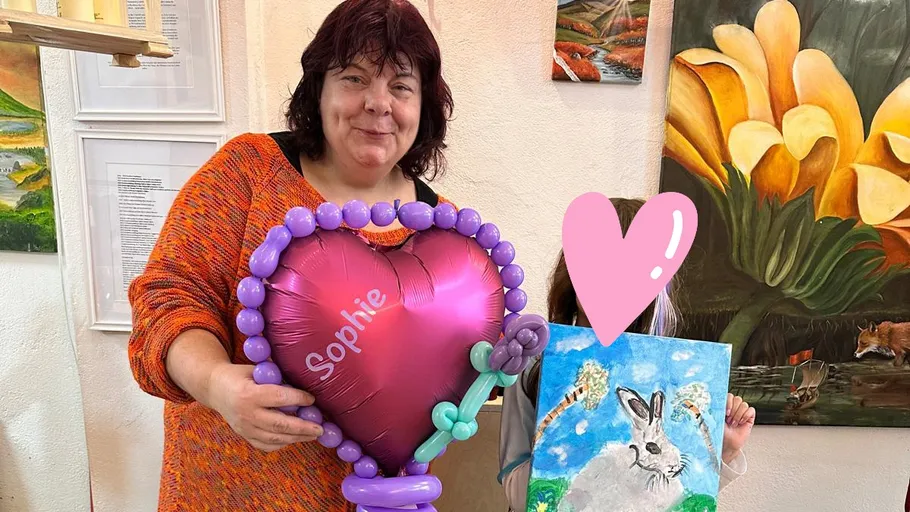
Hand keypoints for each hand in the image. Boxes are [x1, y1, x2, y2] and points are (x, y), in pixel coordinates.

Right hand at [206, 363, 323, 451]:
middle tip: (320, 428)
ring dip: (297, 438)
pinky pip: (266, 445)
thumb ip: (277, 378)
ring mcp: (244, 428)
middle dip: (303, 427)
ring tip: (313, 434)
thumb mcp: (257, 370)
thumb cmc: (240, 375)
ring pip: (275, 438)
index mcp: (248, 394)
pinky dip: (283, 443)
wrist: (215, 389)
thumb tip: (305, 383)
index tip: (312, 399)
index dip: (298, 398)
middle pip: (279, 424)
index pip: (278, 398)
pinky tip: (296, 438)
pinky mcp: (244, 436)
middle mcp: (246, 414)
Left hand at [722, 393, 754, 463]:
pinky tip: (741, 422)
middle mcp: (734, 407)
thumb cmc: (721, 432)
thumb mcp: (715, 419)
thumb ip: (715, 409)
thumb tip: (711, 401)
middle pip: (737, 399)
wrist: (728, 443)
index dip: (728, 402)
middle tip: (729, 420)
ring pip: (744, 404)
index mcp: (725, 405)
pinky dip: (746, 416)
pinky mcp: (749, 417)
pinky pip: (751, 410)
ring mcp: (742, 411)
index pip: (729, 395)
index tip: (725, 413)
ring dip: (738, 415)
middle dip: (733, 410)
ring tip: (734, 423)